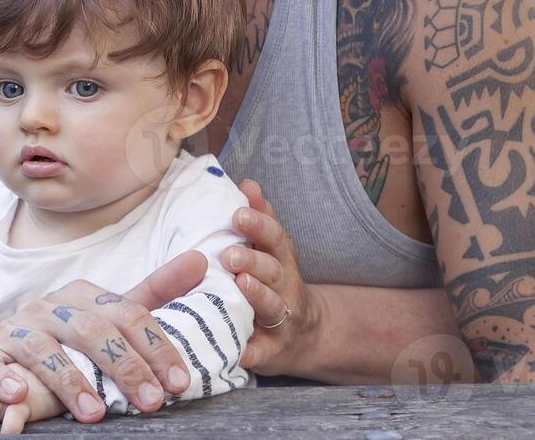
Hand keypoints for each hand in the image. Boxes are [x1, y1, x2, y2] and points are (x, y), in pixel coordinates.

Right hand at [0, 249, 206, 421]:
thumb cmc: (65, 336)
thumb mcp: (108, 314)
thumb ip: (153, 291)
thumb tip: (201, 259)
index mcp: (84, 296)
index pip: (129, 314)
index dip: (157, 348)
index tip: (180, 382)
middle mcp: (51, 306)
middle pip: (92, 330)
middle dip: (124, 367)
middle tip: (151, 402)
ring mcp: (15, 329)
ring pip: (43, 349)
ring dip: (70, 381)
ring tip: (94, 413)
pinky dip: (1, 379)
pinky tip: (18, 395)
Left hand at [221, 179, 322, 376]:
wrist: (306, 334)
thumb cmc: (278, 283)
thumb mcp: (274, 250)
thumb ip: (261, 218)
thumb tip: (247, 182)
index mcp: (281, 260)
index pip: (274, 237)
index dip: (258, 225)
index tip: (238, 213)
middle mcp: (285, 287)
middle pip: (272, 270)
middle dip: (252, 260)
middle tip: (228, 254)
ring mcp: (282, 319)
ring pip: (272, 306)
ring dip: (257, 296)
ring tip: (239, 286)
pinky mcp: (273, 350)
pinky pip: (262, 352)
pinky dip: (251, 351)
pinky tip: (236, 349)